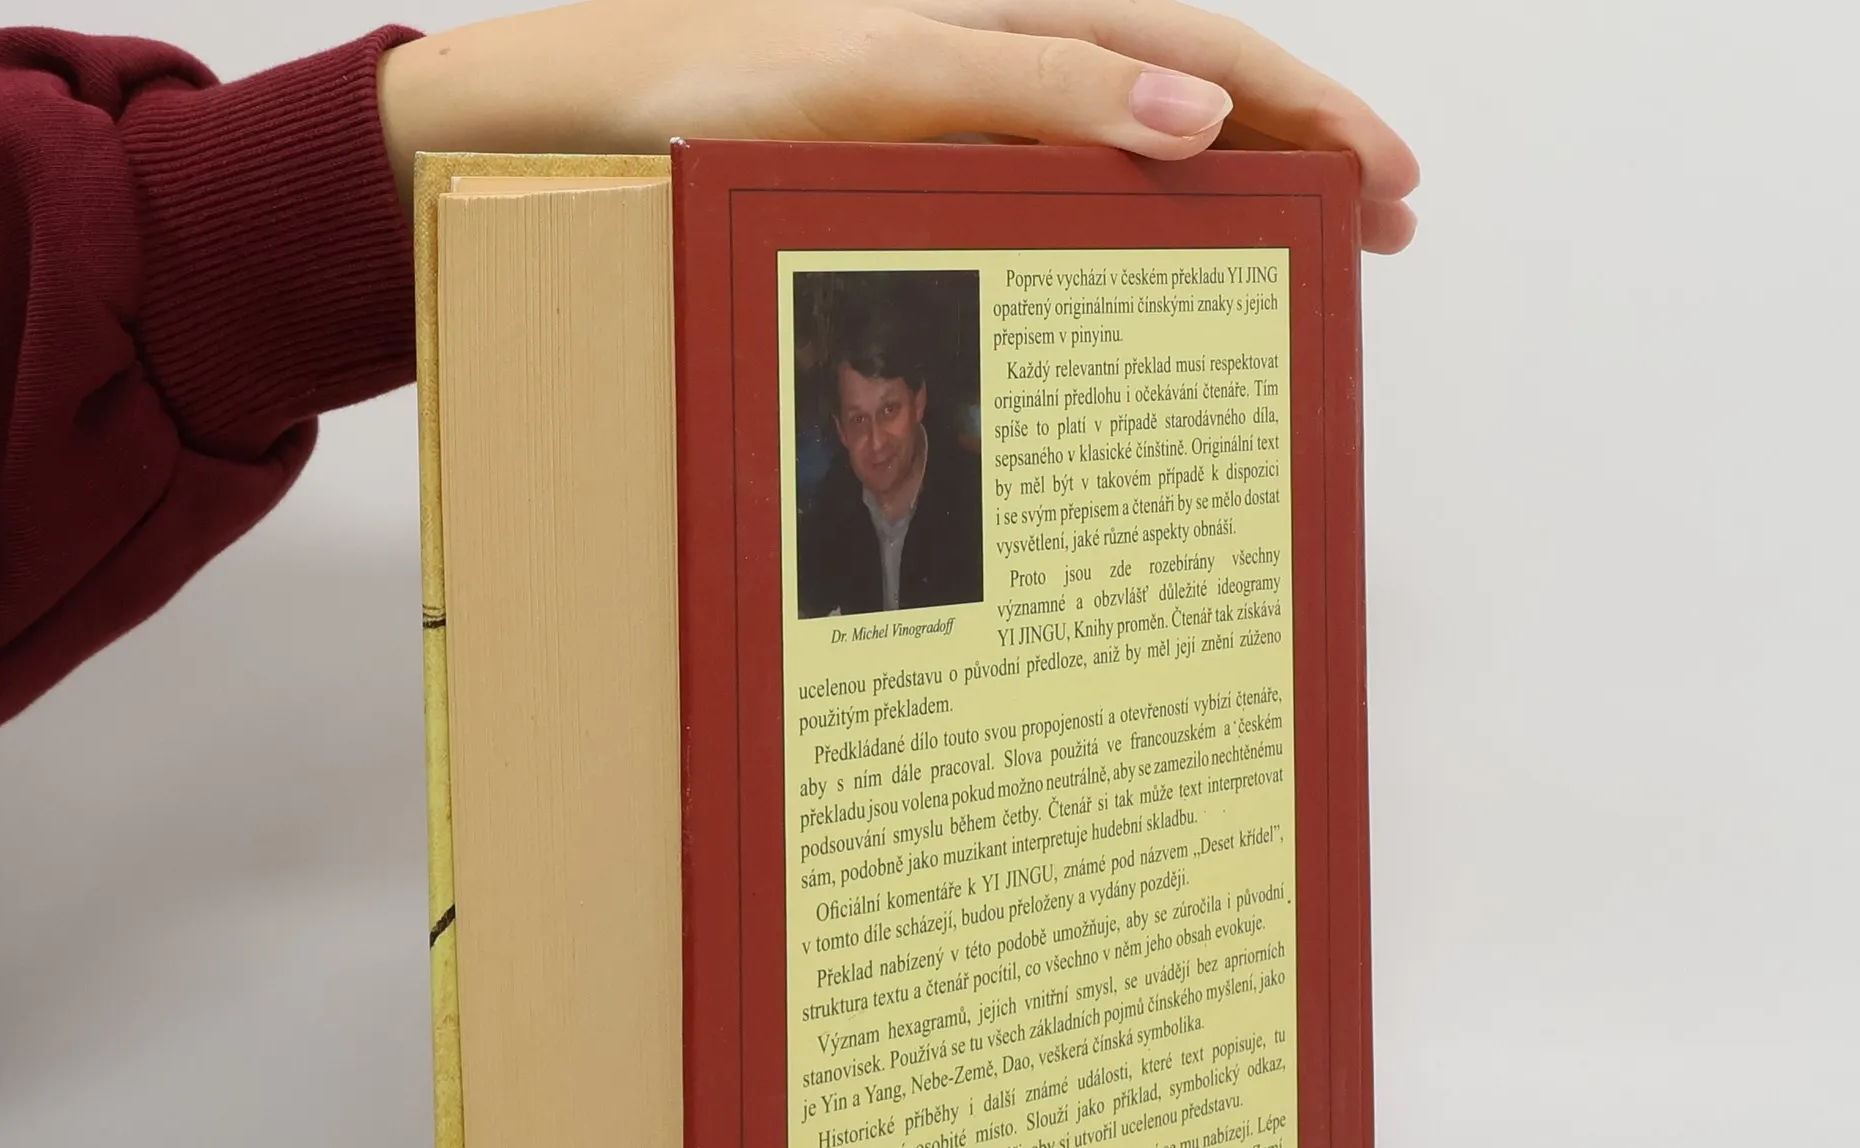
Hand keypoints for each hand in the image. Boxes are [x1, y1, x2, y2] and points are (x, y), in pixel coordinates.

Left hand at [379, 0, 1416, 251]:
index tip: (1391, 186)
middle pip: (1190, 100)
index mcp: (1017, 16)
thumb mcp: (894, 74)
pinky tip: (1139, 288)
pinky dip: (1117, 248)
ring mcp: (970, 128)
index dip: (1308, 112)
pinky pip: (1050, 210)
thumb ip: (1044, 85)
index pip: (1206, 53)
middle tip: (1381, 235)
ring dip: (1220, 208)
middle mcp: (1008, 63)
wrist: (589, 120)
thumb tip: (1201, 120)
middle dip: (1295, 158)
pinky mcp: (922, 184)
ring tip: (1289, 266)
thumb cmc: (723, 83)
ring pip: (1132, 162)